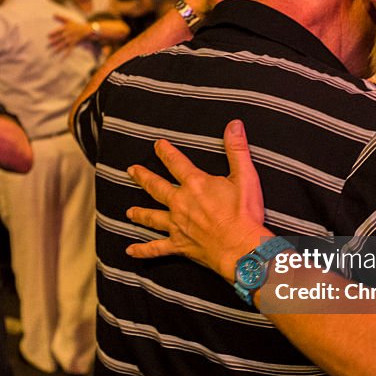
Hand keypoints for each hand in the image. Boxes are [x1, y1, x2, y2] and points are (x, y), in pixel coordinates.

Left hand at [49, 15, 91, 52]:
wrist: (86, 30)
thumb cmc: (76, 25)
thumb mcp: (68, 20)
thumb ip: (60, 18)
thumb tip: (53, 14)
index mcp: (65, 28)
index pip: (58, 31)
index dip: (53, 33)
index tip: (47, 36)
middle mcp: (67, 34)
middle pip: (59, 39)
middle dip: (53, 43)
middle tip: (46, 47)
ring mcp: (70, 40)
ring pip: (62, 46)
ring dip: (56, 50)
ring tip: (51, 54)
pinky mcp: (73, 44)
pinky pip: (69, 50)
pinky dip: (65, 55)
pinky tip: (61, 60)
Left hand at [125, 120, 270, 279]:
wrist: (241, 247)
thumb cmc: (243, 213)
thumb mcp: (245, 176)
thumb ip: (237, 149)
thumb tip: (234, 125)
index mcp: (195, 184)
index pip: (176, 163)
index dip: (166, 152)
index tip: (157, 145)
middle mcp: (181, 203)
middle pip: (156, 187)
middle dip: (143, 177)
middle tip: (132, 170)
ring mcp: (177, 225)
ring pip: (153, 217)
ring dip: (140, 213)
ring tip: (129, 212)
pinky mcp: (179, 245)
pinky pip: (157, 248)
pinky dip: (143, 250)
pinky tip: (130, 251)